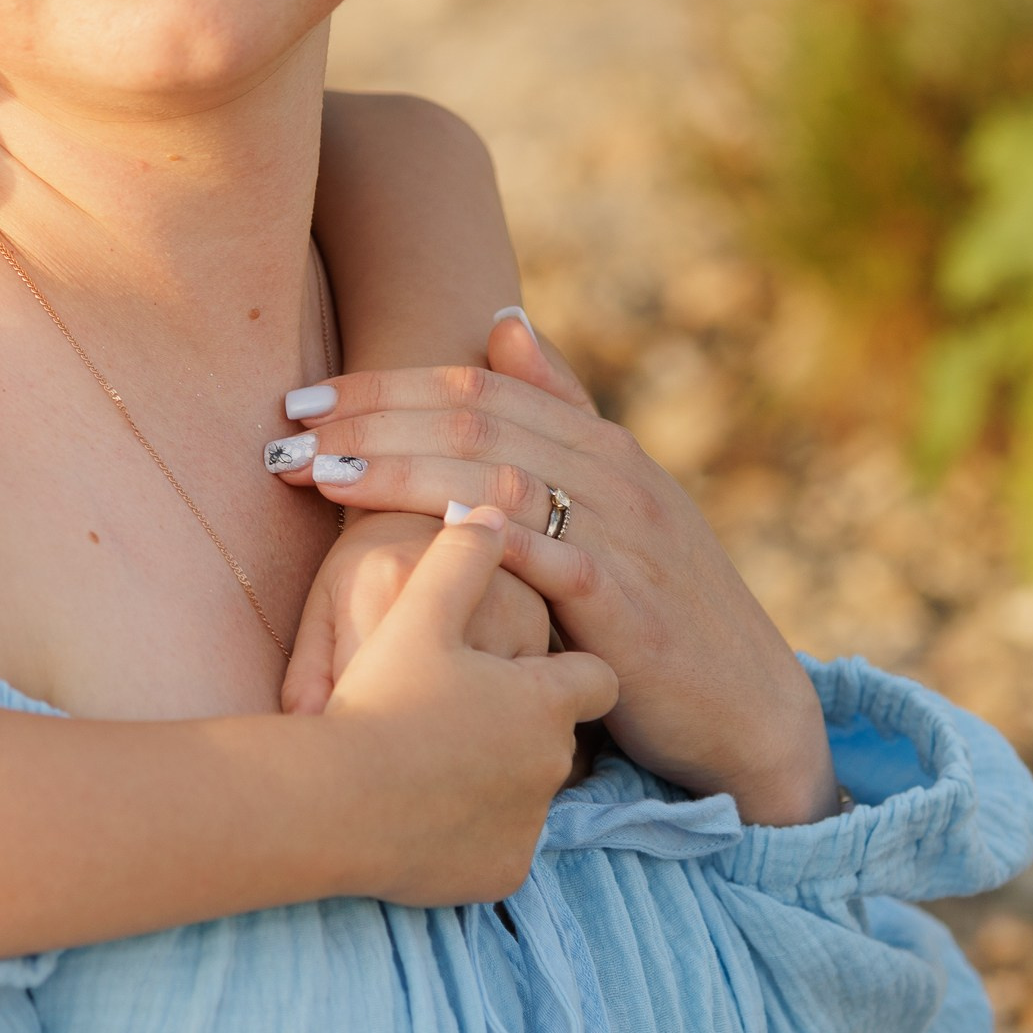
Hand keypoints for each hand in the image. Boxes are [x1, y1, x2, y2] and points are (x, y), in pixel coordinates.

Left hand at [275, 313, 838, 826]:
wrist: (748, 707)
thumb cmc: (661, 606)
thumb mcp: (616, 504)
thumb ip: (560, 416)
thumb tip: (501, 325)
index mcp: (600, 444)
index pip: (473, 387)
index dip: (382, 386)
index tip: (303, 399)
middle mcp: (613, 473)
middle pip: (471, 418)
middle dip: (367, 417)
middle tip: (284, 428)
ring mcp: (622, 535)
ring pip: (494, 472)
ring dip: (395, 467)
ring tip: (316, 472)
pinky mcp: (626, 604)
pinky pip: (543, 555)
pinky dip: (478, 535)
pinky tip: (414, 532)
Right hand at [321, 504, 617, 904]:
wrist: (332, 803)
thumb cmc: (376, 699)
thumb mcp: (413, 611)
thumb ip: (460, 556)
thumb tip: (488, 509)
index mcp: (544, 697)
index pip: (595, 678)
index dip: (567, 668)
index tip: (529, 667)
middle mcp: (553, 764)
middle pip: (559, 739)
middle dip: (521, 727)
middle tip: (459, 713)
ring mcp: (529, 825)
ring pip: (529, 795)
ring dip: (495, 779)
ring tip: (431, 761)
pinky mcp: (499, 873)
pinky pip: (498, 848)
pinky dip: (471, 833)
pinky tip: (422, 811)